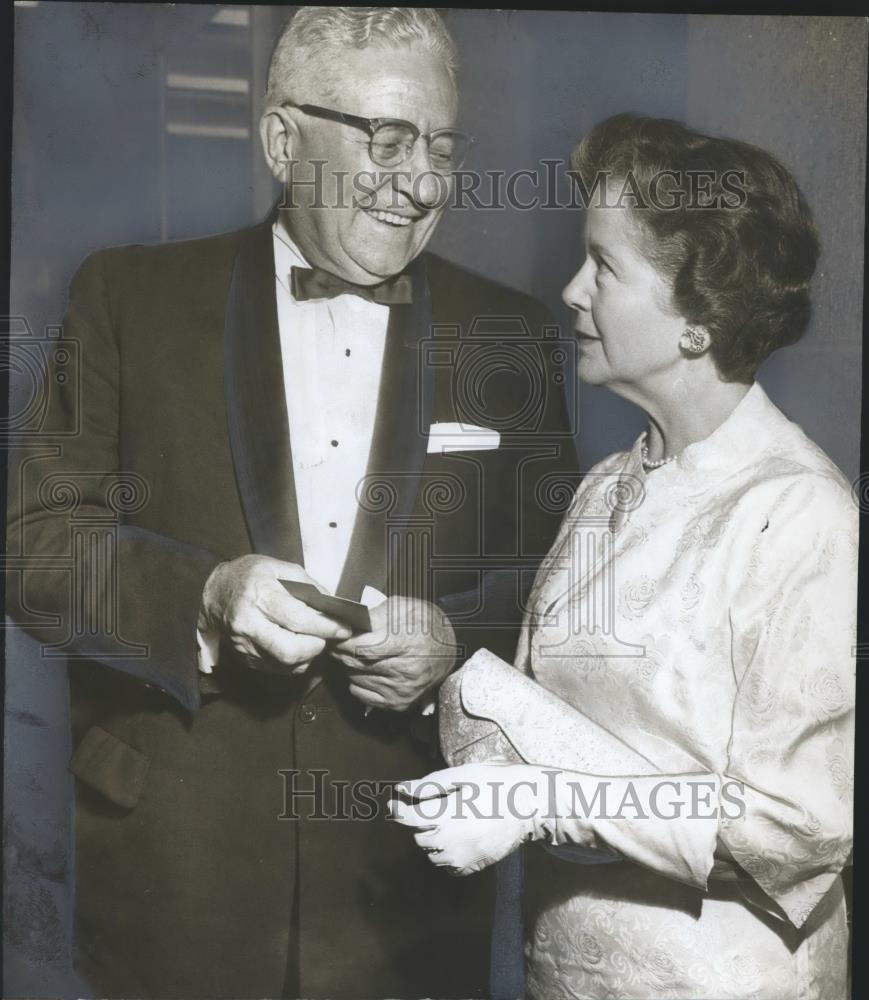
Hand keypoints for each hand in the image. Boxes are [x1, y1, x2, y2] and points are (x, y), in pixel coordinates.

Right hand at [198, 555, 351, 674]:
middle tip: (328, 636)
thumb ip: (309, 585)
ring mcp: (243, 644)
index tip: (344, 628)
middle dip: (317, 646)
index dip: (325, 627)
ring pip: (286, 664)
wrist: (212, 593)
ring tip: (314, 638)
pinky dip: (296, 661)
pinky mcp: (244, 658)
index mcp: (258, 595)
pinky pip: (278, 669)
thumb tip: (333, 606)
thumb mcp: (280, 567)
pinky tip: (299, 645)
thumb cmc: (251, 576)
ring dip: (309, 655)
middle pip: (291, 650)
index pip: (298, 619)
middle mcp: (248, 623)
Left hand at [330, 597, 456, 710]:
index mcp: (409, 643)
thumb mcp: (404, 608)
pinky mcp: (397, 703)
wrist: (448, 650)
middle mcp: (406, 671)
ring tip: (355, 653)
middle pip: (355, 662)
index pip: (362, 646)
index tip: (334, 632)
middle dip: (340, 650)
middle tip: (336, 641)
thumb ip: (374, 615)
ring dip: (348, 665)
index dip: (343, 640)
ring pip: (354, 677)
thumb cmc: (425, 624)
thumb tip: (346, 623)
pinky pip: (360, 692)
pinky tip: (366, 668)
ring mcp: (401, 690)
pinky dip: (356, 680)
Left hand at [388, 762, 550, 874]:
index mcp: (445, 814)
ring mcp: (461, 856)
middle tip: (438, 807)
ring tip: (453, 821)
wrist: (529, 806)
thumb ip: (431, 784)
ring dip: (434, 839)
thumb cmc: (496, 784)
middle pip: (419, 837)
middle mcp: (450, 840)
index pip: (409, 818)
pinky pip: (448, 865)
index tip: (394, 802)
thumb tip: (403, 788)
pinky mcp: (472, 866)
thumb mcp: (463, 775)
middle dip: (422, 823)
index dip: (398, 810)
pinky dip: (447, 854)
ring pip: (432, 853)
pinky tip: (461, 837)